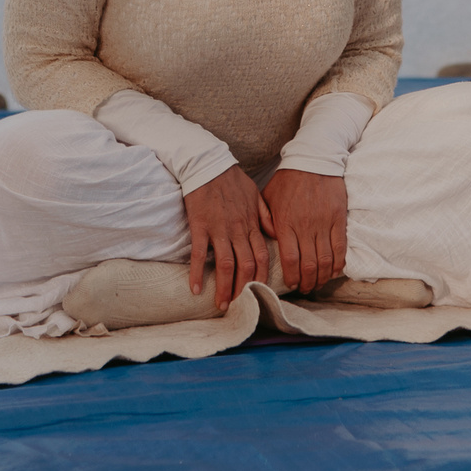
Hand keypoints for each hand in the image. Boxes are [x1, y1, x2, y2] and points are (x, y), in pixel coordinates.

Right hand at [181, 165, 271, 308]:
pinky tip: (195, 288)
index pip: (262, 257)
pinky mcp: (200, 226)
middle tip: (241, 307)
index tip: (261, 293)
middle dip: (245, 290)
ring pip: (226, 265)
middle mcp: (238, 230)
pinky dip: (197, 273)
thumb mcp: (255, 194)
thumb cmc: (232, 179)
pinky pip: (200, 253)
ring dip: (225, 288)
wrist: (208, 164)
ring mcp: (219, 229)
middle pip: (246, 266)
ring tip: (222, 305)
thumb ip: (266, 216)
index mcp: (252, 224)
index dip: (262, 278)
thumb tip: (275, 234)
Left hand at [261, 168, 348, 293]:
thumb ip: (265, 220)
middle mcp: (305, 226)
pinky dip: (338, 263)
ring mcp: (323, 223)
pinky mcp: (338, 218)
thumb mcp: (268, 197)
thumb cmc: (288, 179)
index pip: (290, 259)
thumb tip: (264, 241)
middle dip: (307, 283)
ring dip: (322, 277)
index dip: (292, 277)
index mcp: (285, 223)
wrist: (314, 158)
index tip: (291, 284)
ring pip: (325, 260)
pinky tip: (334, 271)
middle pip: (308, 265)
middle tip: (305, 288)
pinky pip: (340, 248)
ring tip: (318, 283)